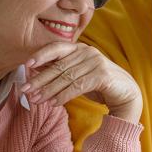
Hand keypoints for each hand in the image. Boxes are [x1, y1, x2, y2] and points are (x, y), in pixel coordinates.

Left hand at [22, 42, 142, 121]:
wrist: (126, 94)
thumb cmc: (98, 84)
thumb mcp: (77, 75)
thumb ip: (61, 70)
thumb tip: (35, 70)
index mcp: (80, 48)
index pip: (57, 48)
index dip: (41, 55)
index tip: (26, 64)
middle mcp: (88, 52)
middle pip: (59, 66)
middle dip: (40, 79)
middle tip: (25, 90)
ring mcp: (96, 62)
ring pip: (66, 77)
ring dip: (49, 90)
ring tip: (36, 100)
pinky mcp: (102, 75)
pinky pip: (77, 86)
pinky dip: (63, 96)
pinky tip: (53, 103)